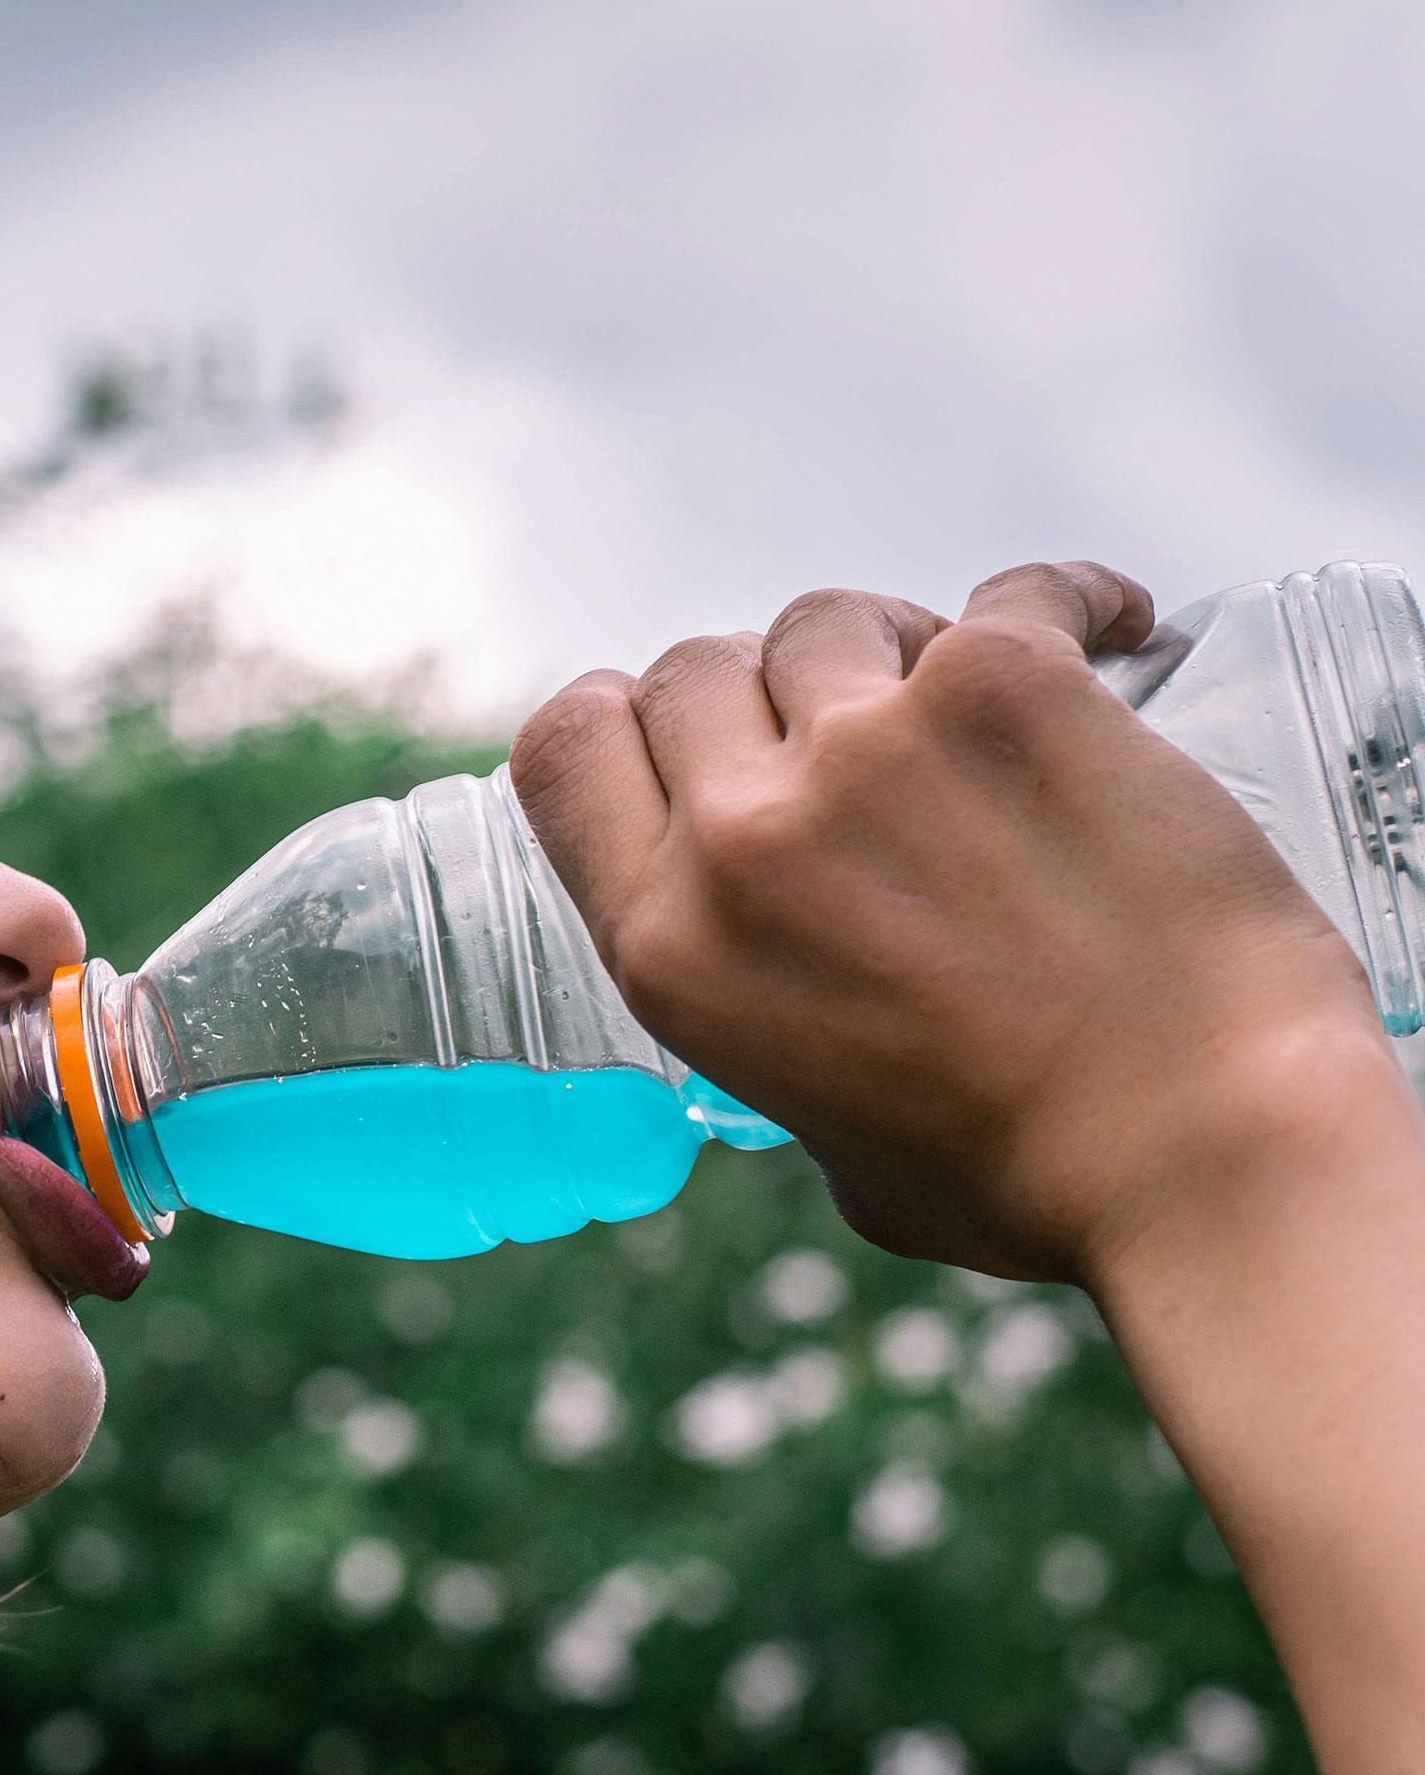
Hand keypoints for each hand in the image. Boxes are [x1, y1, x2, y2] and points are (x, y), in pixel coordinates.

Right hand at [509, 560, 1385, 1284]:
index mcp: (668, 948)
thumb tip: (816, 981)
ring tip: (975, 708)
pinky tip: (1109, 630)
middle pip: (691, 670)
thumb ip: (774, 1026)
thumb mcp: (821, 1132)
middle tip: (862, 735)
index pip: (565, 747)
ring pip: (828, 621)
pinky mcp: (1005, 691)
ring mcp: (869, 752)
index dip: (626, 723)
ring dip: (893, 650)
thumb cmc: (1037, 1182)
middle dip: (768, 695)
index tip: (701, 738)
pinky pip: (1008, 591)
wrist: (1209, 1156)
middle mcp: (742, 839)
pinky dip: (1065, 604)